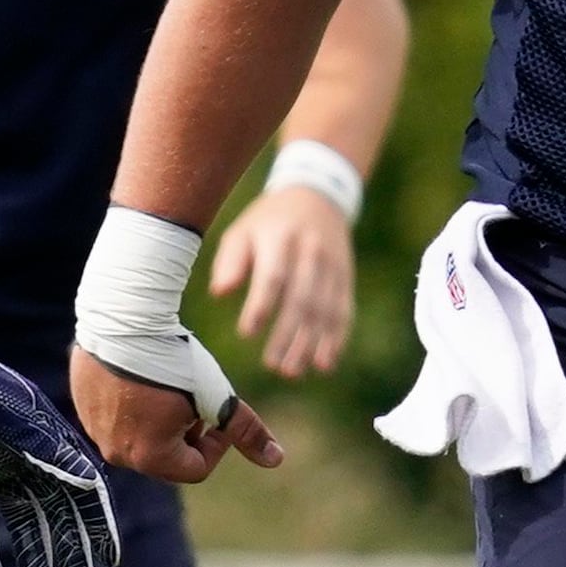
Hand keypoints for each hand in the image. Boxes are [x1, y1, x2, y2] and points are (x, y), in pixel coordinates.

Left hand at [0, 317, 119, 566]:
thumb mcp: (5, 412)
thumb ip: (46, 448)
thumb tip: (90, 484)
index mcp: (44, 437)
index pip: (82, 488)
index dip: (97, 524)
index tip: (109, 560)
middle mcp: (24, 456)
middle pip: (56, 513)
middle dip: (71, 554)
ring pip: (21, 524)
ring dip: (34, 560)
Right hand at [69, 206, 277, 481]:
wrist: (123, 317)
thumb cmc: (174, 360)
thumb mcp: (217, 397)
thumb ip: (245, 432)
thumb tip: (276, 460)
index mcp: (150, 458)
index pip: (196, 469)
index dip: (216, 443)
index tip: (216, 412)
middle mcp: (116, 453)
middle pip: (166, 456)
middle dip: (186, 433)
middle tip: (191, 396)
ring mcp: (94, 429)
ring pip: (140, 435)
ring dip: (159, 418)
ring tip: (167, 383)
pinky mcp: (81, 404)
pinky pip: (115, 414)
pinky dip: (133, 402)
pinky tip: (142, 374)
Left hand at [209, 183, 358, 375]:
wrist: (318, 195)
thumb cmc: (269, 221)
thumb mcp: (243, 230)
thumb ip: (229, 261)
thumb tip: (220, 293)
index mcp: (281, 238)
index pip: (273, 276)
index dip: (261, 306)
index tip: (247, 333)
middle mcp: (310, 252)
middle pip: (302, 298)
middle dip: (288, 335)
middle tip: (273, 365)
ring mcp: (332, 265)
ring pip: (324, 310)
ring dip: (310, 344)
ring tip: (293, 371)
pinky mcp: (345, 277)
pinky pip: (343, 311)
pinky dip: (335, 339)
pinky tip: (324, 362)